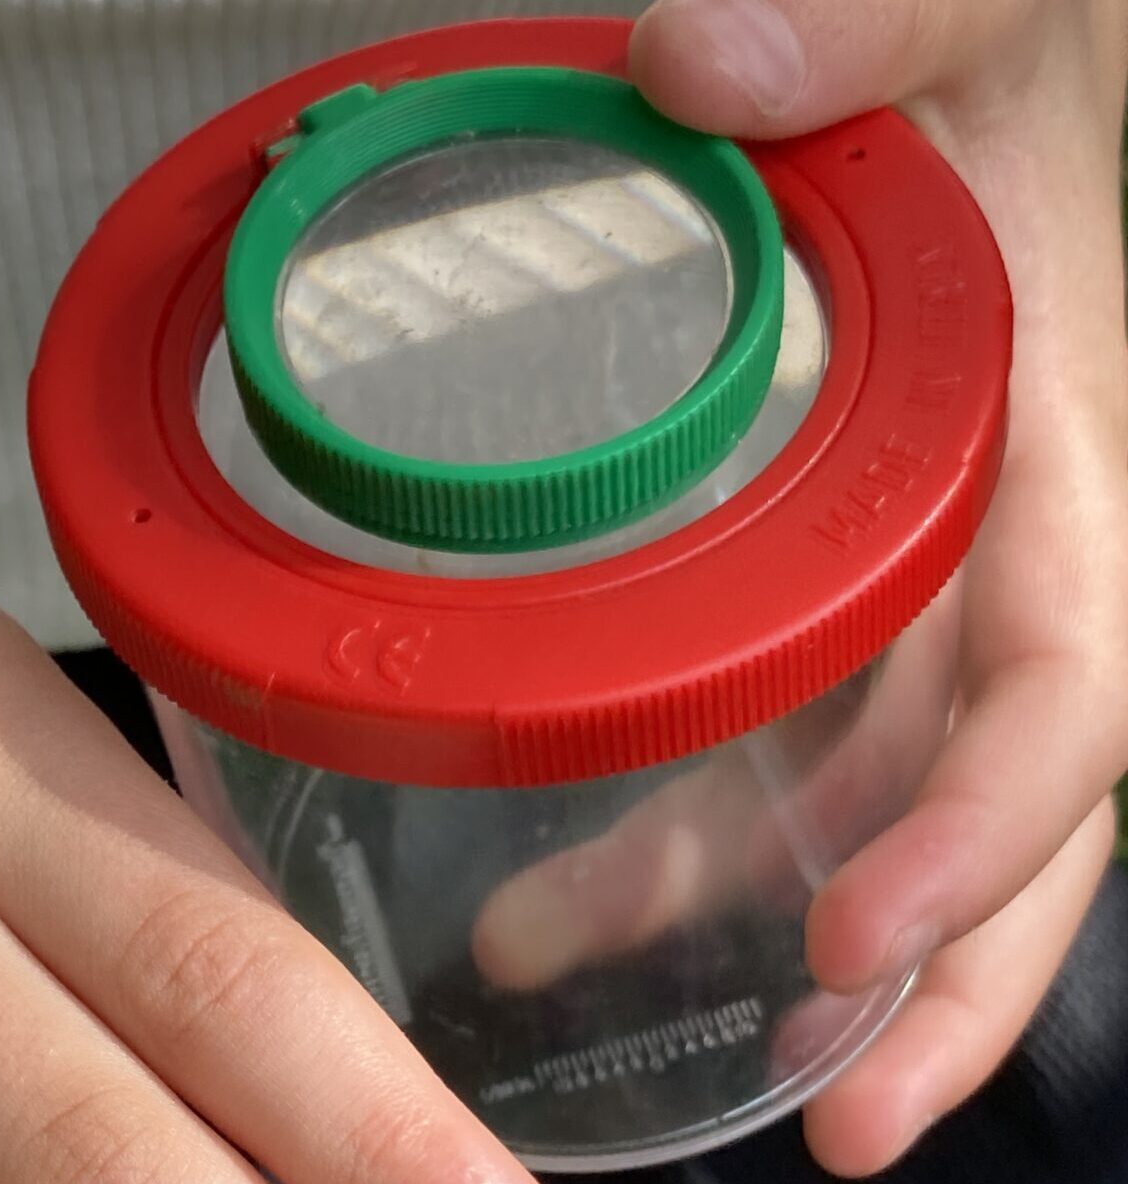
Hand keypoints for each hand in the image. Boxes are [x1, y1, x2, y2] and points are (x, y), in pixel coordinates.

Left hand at [628, 0, 1127, 1173]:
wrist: (996, 45)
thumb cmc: (1008, 42)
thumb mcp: (971, 8)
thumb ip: (871, 22)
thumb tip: (703, 60)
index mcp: (1055, 434)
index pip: (1070, 683)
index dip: (985, 829)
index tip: (860, 943)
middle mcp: (998, 528)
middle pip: (987, 802)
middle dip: (925, 977)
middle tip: (823, 1131)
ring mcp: (919, 553)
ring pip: (861, 778)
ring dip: (736, 898)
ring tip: (557, 968)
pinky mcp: (838, 547)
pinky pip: (790, 708)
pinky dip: (706, 804)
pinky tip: (577, 863)